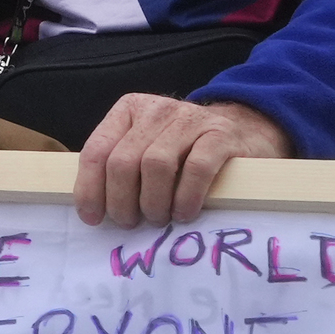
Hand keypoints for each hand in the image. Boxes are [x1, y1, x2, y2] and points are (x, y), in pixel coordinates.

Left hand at [72, 94, 291, 228]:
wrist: (244, 131)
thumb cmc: (184, 152)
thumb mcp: (145, 149)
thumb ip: (118, 169)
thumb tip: (90, 211)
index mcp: (128, 111)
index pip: (97, 151)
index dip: (90, 189)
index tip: (94, 219)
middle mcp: (156, 110)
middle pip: (123, 162)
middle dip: (122, 202)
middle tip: (131, 223)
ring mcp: (189, 119)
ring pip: (156, 165)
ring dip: (153, 203)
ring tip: (160, 219)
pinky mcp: (220, 135)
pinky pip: (196, 169)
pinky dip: (186, 198)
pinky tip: (185, 213)